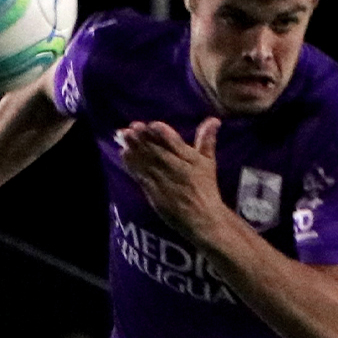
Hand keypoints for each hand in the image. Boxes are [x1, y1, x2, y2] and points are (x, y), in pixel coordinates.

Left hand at [117, 117, 223, 242]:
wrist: (203, 218)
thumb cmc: (206, 188)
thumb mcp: (208, 162)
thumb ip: (207, 140)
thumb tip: (213, 119)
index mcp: (190, 159)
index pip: (174, 142)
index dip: (161, 133)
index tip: (150, 125)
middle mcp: (176, 168)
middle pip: (157, 150)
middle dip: (143, 138)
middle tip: (131, 127)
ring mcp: (164, 182)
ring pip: (147, 162)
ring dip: (134, 148)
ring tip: (123, 135)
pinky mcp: (155, 193)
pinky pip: (142, 176)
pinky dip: (132, 165)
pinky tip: (124, 154)